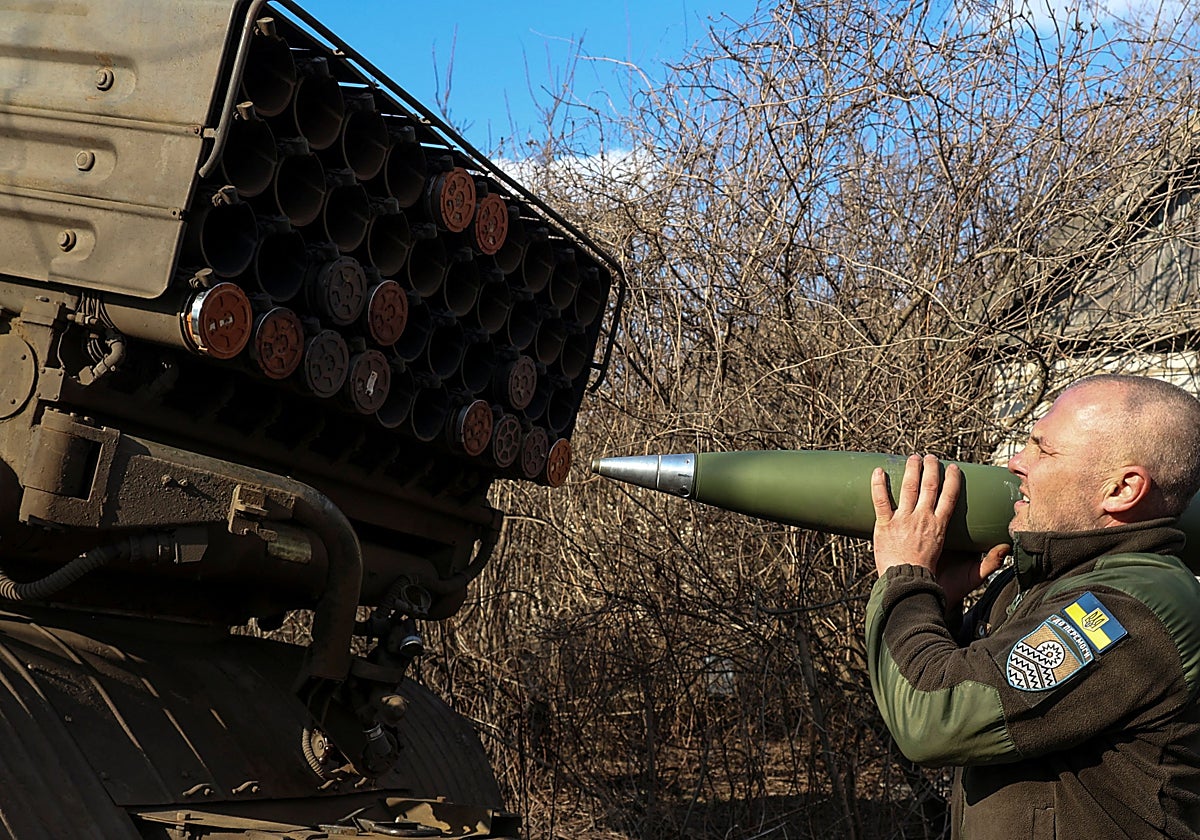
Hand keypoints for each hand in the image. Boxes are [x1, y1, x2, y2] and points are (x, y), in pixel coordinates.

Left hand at [871, 453, 1007, 597]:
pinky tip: (878, 470)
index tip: (953, 468)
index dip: (952, 480)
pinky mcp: (884, 525)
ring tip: (912, 458)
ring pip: (908, 488)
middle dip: (931, 468)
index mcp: (940, 527)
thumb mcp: (969, 573)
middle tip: (930, 457)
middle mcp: (923, 519)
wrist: (908, 588)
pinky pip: (880, 501)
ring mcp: (903, 520)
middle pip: (929, 486)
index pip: (949, 497)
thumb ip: (990, 561)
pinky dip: (878, 484)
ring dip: (910, 470)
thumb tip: (1008, 549)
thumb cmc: (936, 582)